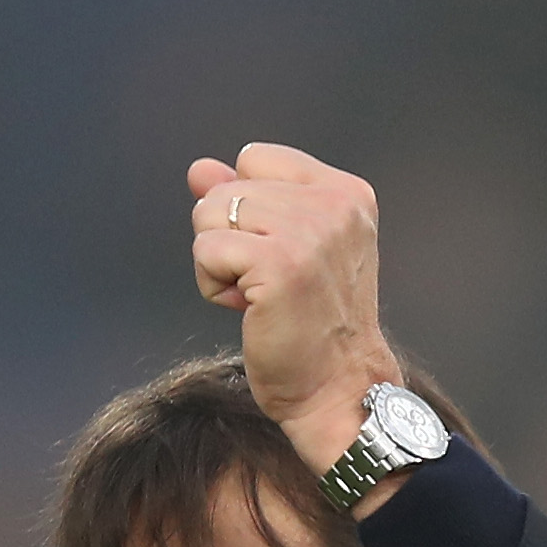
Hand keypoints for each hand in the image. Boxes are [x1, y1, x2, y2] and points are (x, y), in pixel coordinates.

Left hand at [186, 145, 405, 478]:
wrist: (336, 389)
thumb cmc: (312, 328)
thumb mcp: (287, 248)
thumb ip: (248, 200)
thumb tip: (200, 168)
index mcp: (347, 193)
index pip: (255, 158)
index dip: (247, 207)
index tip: (276, 254)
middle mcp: (334, 204)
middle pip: (227, 188)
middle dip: (229, 238)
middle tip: (268, 283)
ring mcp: (309, 232)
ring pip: (210, 214)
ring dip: (219, 262)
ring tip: (258, 295)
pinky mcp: (279, 264)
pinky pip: (206, 250)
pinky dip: (212, 285)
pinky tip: (247, 309)